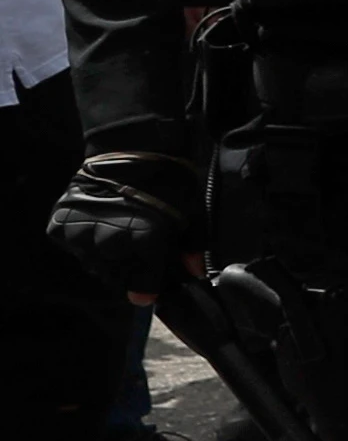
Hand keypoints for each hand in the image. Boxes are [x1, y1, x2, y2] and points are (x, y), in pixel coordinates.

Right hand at [48, 152, 207, 306]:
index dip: (148, 290)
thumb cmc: (167, 181)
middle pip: (116, 278)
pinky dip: (85, 244)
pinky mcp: (60, 226)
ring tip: (119, 237)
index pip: (142, 287)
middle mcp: (108, 242)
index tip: (149, 291)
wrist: (131, 149)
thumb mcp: (191, 213)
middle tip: (137, 255)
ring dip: (106, 259)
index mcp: (143, 241)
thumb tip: (193, 273)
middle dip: (128, 273)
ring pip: (93, 264)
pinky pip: (74, 248)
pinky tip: (100, 227)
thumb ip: (192, 247)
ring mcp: (80, 234)